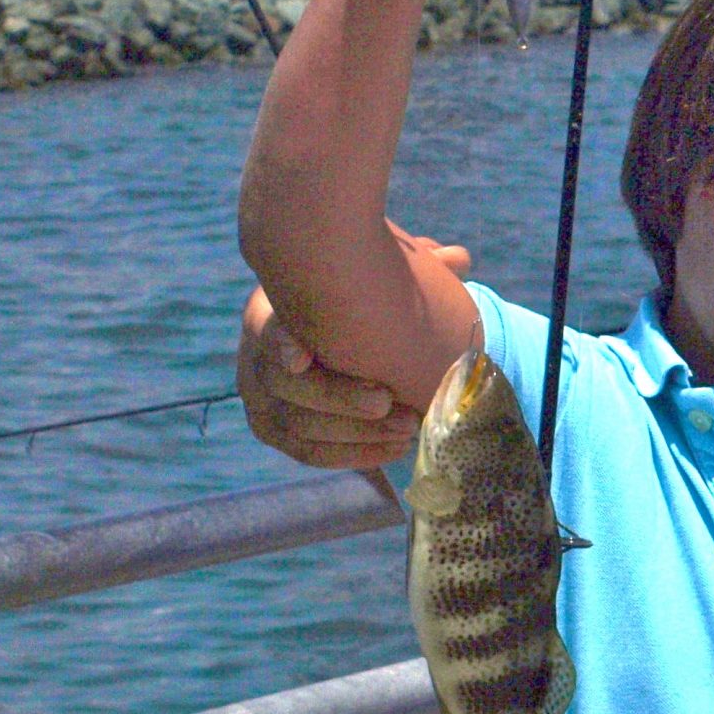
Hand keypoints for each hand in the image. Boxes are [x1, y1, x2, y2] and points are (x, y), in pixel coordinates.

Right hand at [235, 230, 465, 467]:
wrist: (319, 338)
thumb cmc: (354, 299)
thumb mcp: (373, 277)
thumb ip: (414, 266)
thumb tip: (458, 259)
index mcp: (271, 311)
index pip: (270, 328)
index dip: (284, 342)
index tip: (301, 357)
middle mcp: (255, 355)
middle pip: (286, 385)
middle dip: (339, 398)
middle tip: (389, 401)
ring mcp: (258, 396)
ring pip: (299, 424)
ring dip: (356, 431)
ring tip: (408, 427)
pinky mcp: (270, 428)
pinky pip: (308, 451)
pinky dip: (353, 454)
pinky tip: (396, 448)